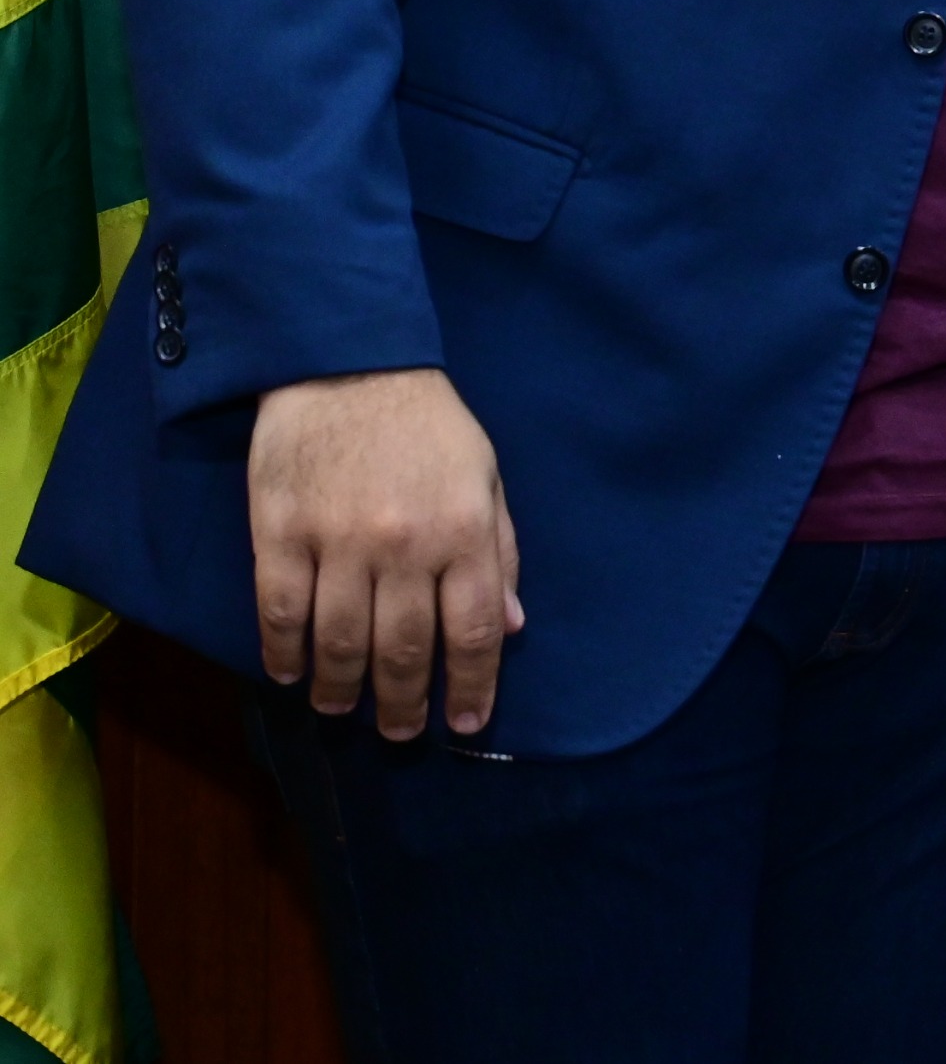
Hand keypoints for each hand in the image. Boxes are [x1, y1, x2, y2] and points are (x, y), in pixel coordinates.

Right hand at [248, 366, 522, 739]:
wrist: (347, 365)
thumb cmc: (428, 425)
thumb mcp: (485, 478)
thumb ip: (500, 552)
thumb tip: (512, 626)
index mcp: (463, 531)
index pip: (475, 630)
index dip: (472, 687)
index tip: (465, 724)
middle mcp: (405, 546)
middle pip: (406, 649)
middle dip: (406, 703)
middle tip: (403, 733)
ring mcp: (338, 542)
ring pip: (340, 641)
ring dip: (343, 688)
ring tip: (343, 710)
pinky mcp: (279, 533)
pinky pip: (280, 611)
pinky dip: (284, 651)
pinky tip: (291, 673)